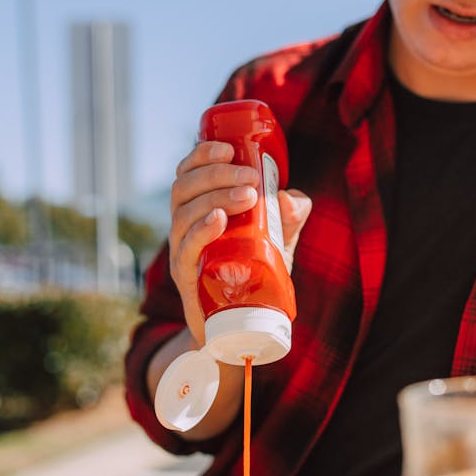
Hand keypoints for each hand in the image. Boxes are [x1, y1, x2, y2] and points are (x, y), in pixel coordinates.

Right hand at [168, 140, 311, 344]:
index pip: (187, 173)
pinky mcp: (187, 281)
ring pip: (182, 215)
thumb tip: (293, 200)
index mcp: (197, 209)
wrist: (242, 326)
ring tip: (246, 197)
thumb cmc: (254, 274)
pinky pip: (185, 251)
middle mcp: (183, 228)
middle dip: (215, 175)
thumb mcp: (277, 239)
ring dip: (214, 198)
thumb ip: (289, 216)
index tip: (228, 149)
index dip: (201, 156)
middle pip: (183, 189)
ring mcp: (182, 254)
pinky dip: (201, 231)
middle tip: (250, 179)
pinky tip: (218, 219)